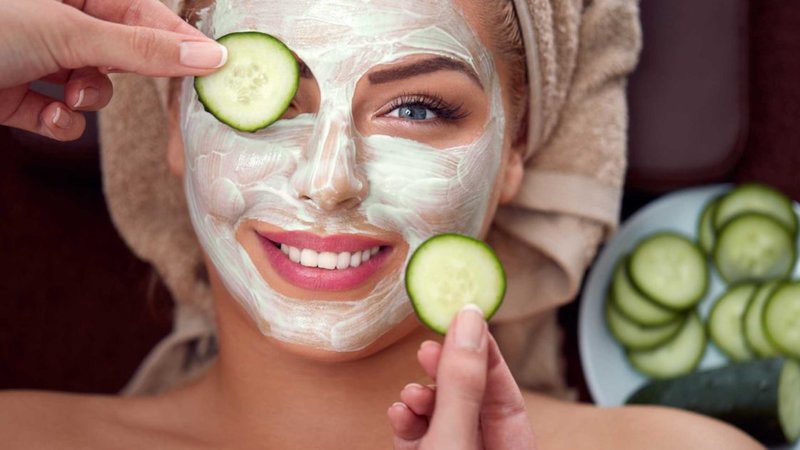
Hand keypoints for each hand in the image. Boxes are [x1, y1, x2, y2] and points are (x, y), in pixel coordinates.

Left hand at [0, 0, 226, 140]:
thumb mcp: (67, 31)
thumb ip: (141, 48)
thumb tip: (206, 56)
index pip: (142, 14)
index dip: (176, 40)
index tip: (214, 66)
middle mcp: (56, 20)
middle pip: (121, 52)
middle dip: (121, 74)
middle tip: (129, 82)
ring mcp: (38, 59)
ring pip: (94, 87)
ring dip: (87, 100)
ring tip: (66, 97)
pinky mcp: (20, 96)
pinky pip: (62, 115)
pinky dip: (58, 122)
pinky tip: (41, 116)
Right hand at [388, 305, 536, 449]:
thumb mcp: (453, 437)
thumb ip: (461, 384)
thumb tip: (469, 322)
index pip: (506, 393)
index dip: (484, 353)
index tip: (462, 319)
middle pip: (470, 399)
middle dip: (446, 372)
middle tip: (427, 350)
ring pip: (441, 414)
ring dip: (421, 396)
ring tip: (410, 393)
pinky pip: (419, 433)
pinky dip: (407, 420)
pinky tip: (399, 413)